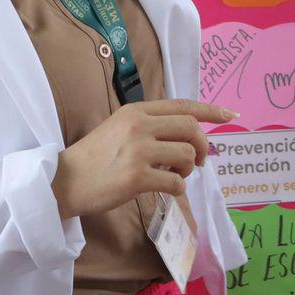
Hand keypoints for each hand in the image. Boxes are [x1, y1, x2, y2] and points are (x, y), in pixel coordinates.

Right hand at [52, 99, 235, 218]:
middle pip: (191, 129)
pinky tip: (167, 189)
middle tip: (199, 161)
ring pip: (186, 156)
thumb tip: (187, 133)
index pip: (183, 105)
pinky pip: (176, 183)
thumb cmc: (94, 157)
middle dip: (203, 145)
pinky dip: (178, 188)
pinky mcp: (137, 177)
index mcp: (136, 111)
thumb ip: (149, 125)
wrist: (64, 181)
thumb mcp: (119, 127)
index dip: (210, 110)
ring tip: (175, 176)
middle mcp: (139, 126)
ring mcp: (139, 151)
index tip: (230, 115)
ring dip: (188, 169)